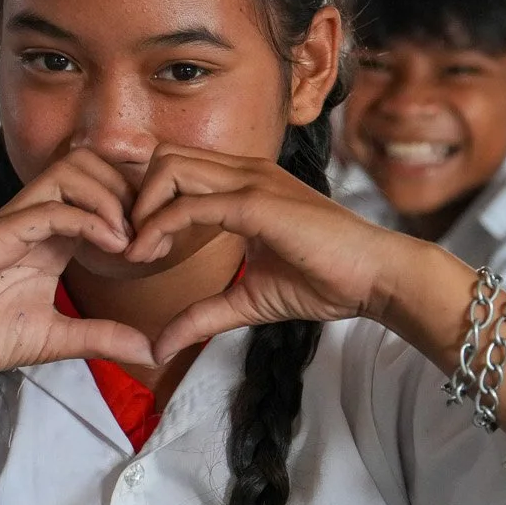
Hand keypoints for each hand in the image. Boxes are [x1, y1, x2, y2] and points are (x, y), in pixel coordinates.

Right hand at [0, 149, 156, 386]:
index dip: (136, 205)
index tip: (158, 245)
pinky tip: (111, 245)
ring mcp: (13, 222)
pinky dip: (86, 219)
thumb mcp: (57, 340)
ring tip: (129, 240)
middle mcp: (33, 219)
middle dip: (128, 190)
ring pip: (69, 171)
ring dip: (109, 197)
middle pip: (89, 164)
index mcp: (50, 236)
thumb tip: (153, 351)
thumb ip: (103, 338)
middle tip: (148, 235)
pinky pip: (46, 209)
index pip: (100, 189)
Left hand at [120, 144, 408, 361]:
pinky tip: (150, 256)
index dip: (146, 202)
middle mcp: (244, 171)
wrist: (377, 277)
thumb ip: (203, 316)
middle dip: (134, 198)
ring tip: (138, 252)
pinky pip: (191, 204)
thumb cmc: (326, 282)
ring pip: (169, 168)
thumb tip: (159, 347)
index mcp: (244, 184)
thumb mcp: (249, 301)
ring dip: (141, 208)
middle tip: (128, 245)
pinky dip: (160, 227)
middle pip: (162, 157)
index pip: (175, 168)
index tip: (135, 247)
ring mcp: (251, 182)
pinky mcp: (257, 203)